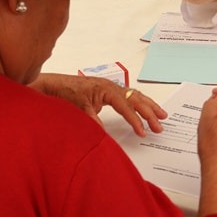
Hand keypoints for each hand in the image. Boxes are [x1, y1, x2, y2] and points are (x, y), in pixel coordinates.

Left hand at [29, 73, 166, 135]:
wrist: (55, 85)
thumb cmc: (66, 93)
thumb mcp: (78, 107)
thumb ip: (91, 118)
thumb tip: (102, 131)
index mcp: (107, 89)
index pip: (126, 106)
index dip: (136, 119)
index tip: (143, 132)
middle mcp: (112, 86)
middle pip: (136, 99)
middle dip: (150, 113)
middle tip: (159, 126)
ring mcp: (112, 88)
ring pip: (136, 96)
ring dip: (149, 106)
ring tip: (162, 116)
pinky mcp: (109, 92)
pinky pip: (129, 96)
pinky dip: (140, 103)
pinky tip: (146, 108)